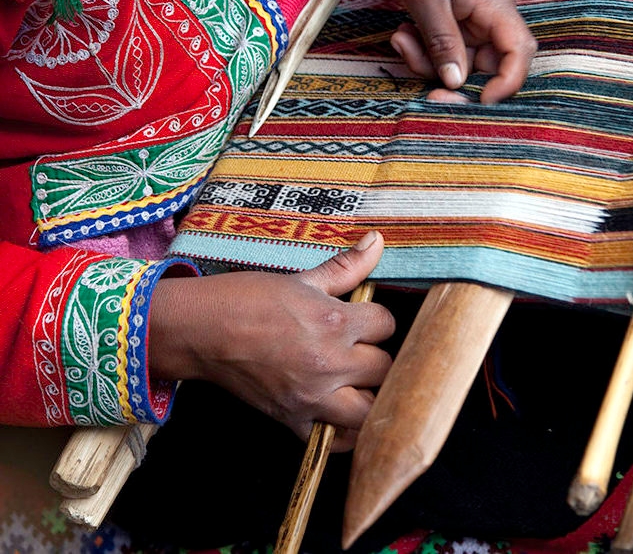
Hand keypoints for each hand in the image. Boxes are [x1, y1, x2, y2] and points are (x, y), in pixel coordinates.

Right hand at [149, 231, 393, 450]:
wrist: (201, 330)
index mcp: (334, 322)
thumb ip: (345, 266)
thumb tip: (378, 240)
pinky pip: (336, 441)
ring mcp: (312, 398)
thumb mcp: (300, 278)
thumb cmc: (247, 299)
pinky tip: (339, 411)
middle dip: (375, 355)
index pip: (386, 324)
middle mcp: (329, 364)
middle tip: (359, 348)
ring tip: (356, 382)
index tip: (362, 318)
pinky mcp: (293, 421)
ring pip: (371, 412)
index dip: (377, 318)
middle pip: (385, 368)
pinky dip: (344, 431)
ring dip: (369, 396)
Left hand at [384, 0, 536, 102]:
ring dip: (428, 61)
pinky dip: (424, 50)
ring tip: (401, 36)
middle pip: (485, 66)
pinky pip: (446, 50)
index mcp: (495, 6)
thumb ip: (442, 42)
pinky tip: (404, 31)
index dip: (507, 82)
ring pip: (459, 62)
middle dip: (450, 77)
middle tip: (422, 83)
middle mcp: (491, 17)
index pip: (519, 51)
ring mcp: (474, 22)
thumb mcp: (427, 0)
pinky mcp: (457, 24)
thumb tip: (455, 82)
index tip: (480, 101)